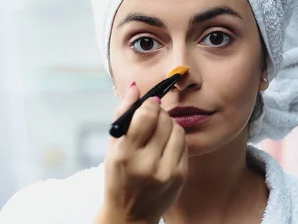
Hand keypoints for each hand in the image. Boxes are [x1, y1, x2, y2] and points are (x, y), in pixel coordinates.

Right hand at [97, 82, 187, 223]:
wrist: (129, 215)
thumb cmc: (118, 177)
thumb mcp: (113, 147)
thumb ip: (122, 114)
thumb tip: (135, 86)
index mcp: (125, 155)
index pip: (145, 116)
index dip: (150, 103)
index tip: (150, 102)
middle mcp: (146, 164)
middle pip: (164, 120)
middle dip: (159, 113)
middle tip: (153, 117)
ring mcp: (166, 172)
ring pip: (178, 130)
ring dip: (170, 125)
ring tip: (159, 132)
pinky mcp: (180, 176)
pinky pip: (184, 145)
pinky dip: (176, 140)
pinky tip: (165, 147)